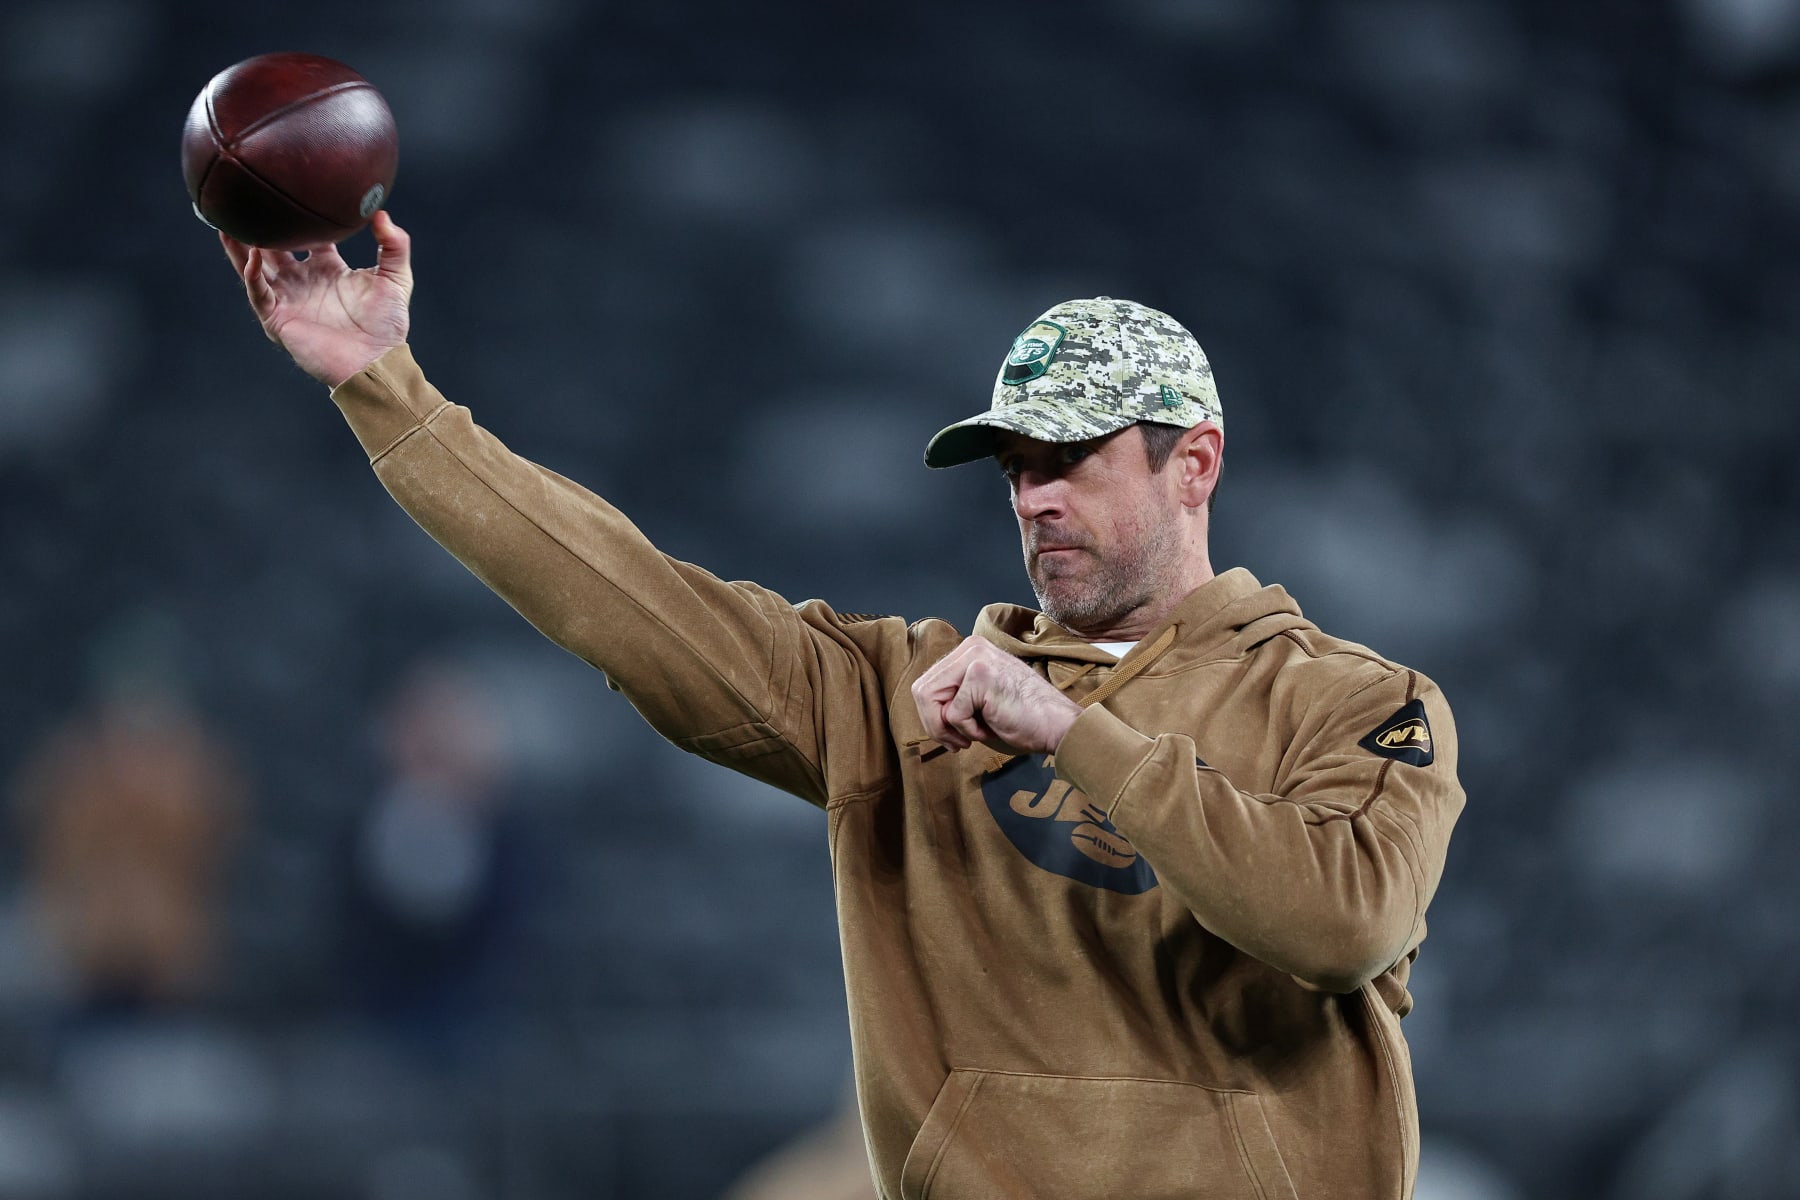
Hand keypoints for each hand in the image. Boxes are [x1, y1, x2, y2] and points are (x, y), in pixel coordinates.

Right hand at [220, 210, 413, 387]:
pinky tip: (253, 256)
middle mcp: (302, 281)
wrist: (378, 361)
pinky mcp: (279, 319)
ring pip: (254, 268)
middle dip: (257, 228)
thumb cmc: (387, 325)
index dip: (297, 217)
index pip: (305, 237)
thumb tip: (381, 213)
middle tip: (245, 200)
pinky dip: (253, 275)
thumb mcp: (396, 278)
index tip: (290, 191)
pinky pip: (260, 293)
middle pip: (271, 248)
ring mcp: (288, 299)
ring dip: (240, 247)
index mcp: (326, 269)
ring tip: (226, 221)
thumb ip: (394, 245)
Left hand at [911, 637, 1083, 756]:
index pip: (927, 683)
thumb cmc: (1022, 718)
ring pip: (929, 699)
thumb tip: (922, 704)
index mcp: (971, 649)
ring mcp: (975, 658)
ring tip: (969, 737)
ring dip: (946, 727)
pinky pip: (952, 714)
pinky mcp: (980, 676)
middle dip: (934, 724)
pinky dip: (968, 731)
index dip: (932, 716)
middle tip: (956, 742)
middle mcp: (971, 647)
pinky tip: (989, 728)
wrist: (1058, 726)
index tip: (952, 735)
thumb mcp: (979, 698)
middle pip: (921, 690)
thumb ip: (953, 693)